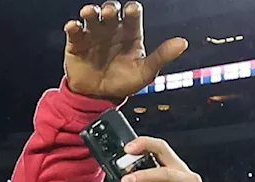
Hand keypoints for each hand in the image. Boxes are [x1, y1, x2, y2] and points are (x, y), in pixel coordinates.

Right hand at [64, 2, 187, 100]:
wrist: (97, 99)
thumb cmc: (122, 83)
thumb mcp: (145, 72)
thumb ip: (161, 56)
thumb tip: (181, 43)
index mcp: (130, 34)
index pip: (133, 16)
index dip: (132, 11)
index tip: (131, 11)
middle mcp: (112, 30)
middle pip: (112, 11)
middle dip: (111, 9)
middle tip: (111, 12)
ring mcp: (93, 36)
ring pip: (93, 17)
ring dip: (91, 12)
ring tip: (89, 13)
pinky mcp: (77, 44)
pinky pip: (74, 32)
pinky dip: (73, 27)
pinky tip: (74, 26)